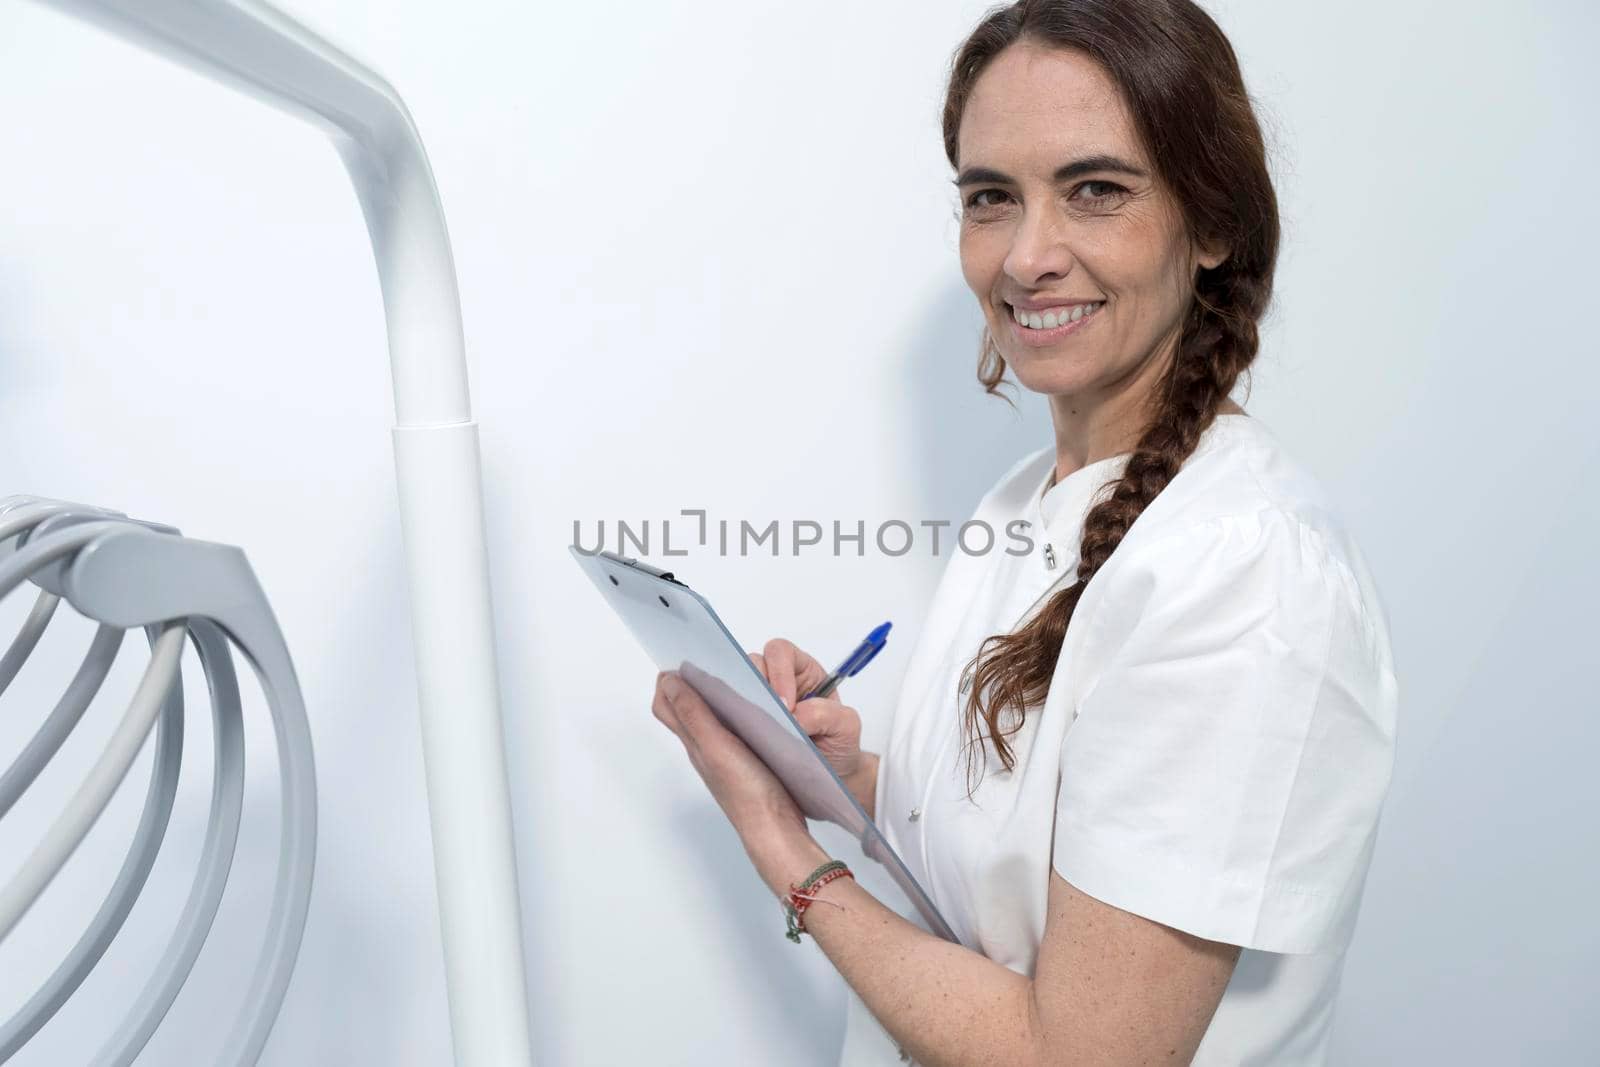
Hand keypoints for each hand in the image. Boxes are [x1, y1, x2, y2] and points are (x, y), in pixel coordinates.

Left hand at [651, 669, 808, 844]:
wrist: (776, 829)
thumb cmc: (748, 793)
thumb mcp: (716, 747)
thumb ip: (694, 714)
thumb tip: (671, 681)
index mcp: (694, 741)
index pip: (666, 705)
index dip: (668, 680)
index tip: (682, 657)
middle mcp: (705, 748)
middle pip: (686, 709)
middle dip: (688, 682)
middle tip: (705, 662)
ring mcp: (725, 755)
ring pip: (710, 719)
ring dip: (714, 697)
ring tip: (731, 678)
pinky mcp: (747, 761)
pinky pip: (733, 731)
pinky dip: (736, 714)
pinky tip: (753, 710)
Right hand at [749, 638, 865, 784]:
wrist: (830, 775)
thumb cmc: (838, 744)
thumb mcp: (846, 727)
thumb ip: (827, 714)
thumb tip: (794, 716)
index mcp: (802, 670)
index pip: (782, 653)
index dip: (779, 673)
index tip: (786, 706)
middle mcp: (775, 679)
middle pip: (752, 664)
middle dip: (758, 688)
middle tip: (768, 718)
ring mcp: (757, 700)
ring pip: (736, 686)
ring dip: (744, 706)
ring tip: (758, 731)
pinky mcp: (743, 721)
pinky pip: (729, 713)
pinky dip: (735, 723)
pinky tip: (747, 740)